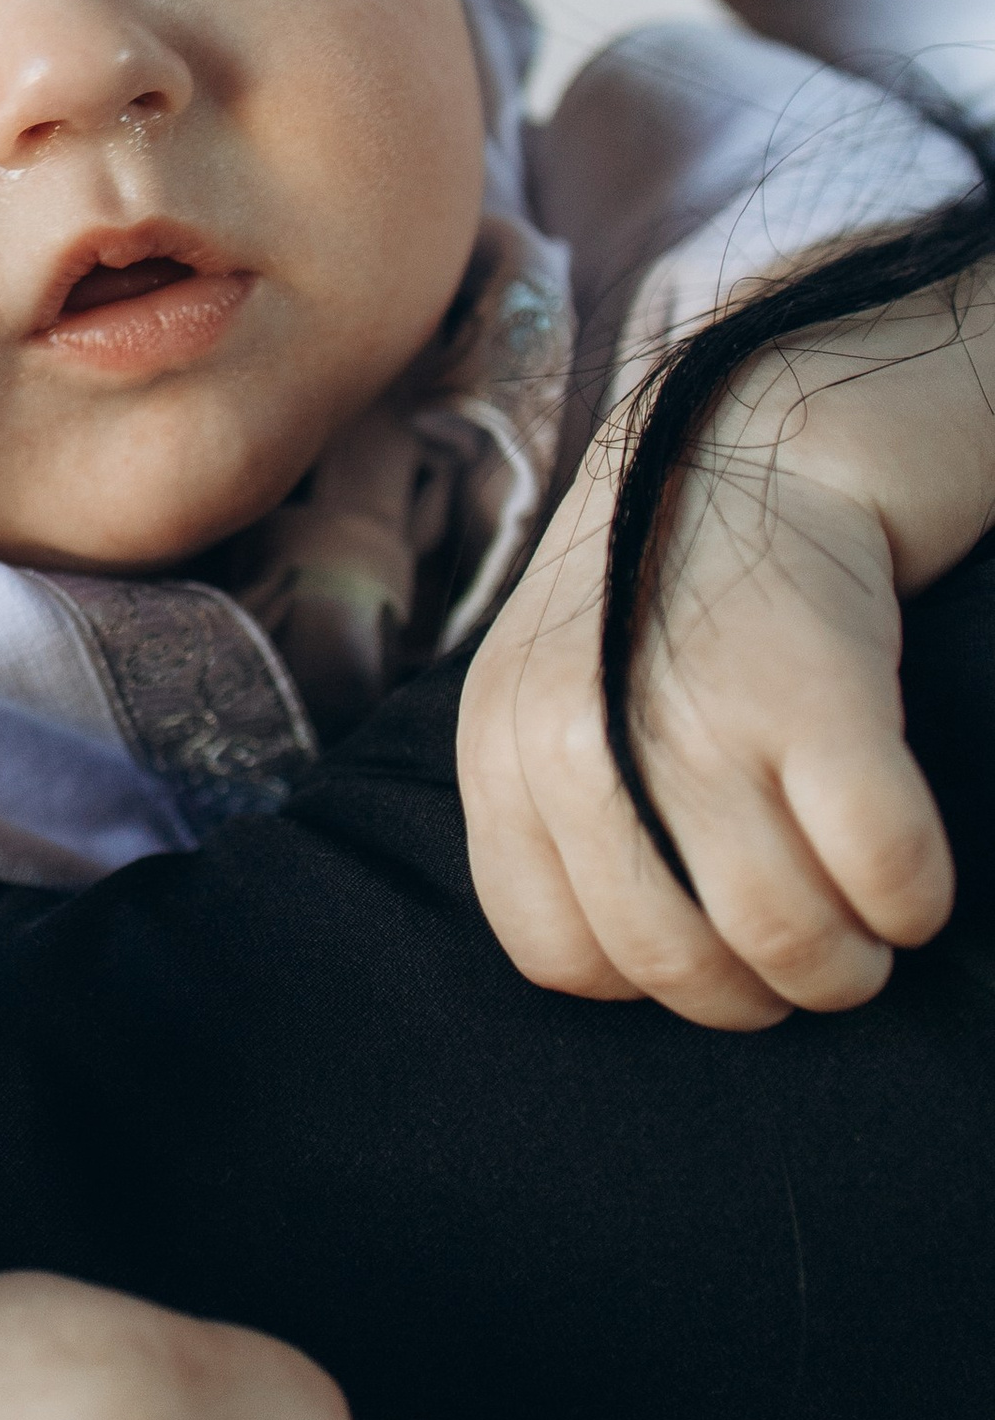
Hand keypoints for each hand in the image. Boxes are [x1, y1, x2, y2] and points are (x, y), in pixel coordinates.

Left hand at [461, 404, 955, 1030]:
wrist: (770, 426)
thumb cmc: (677, 581)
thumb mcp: (561, 684)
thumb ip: (561, 804)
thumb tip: (632, 968)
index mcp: (505, 744)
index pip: (556, 954)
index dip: (653, 980)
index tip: (714, 944)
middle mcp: (578, 737)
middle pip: (676, 964)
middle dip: (765, 993)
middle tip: (815, 955)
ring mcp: (698, 716)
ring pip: (784, 938)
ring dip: (847, 963)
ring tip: (870, 928)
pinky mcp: (819, 694)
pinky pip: (884, 875)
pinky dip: (914, 901)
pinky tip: (912, 872)